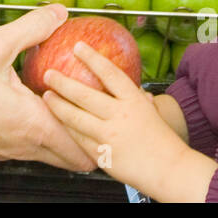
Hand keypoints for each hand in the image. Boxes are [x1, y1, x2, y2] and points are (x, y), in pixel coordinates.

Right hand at [0, 5, 95, 172]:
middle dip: (85, 138)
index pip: (82, 143)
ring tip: (66, 109)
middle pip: (70, 158)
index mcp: (33, 123)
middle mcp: (22, 144)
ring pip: (47, 154)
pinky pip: (25, 147)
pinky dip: (38, 135)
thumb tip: (56, 14)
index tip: (105, 113)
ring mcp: (5, 149)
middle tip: (93, 114)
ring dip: (61, 135)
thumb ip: (31, 28)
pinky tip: (31, 110)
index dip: (98, 130)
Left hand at [43, 42, 216, 200]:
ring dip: (58, 105)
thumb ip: (133, 96)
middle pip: (85, 95)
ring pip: (75, 118)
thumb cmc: (162, 140)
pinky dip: (66, 128)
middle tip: (49, 73)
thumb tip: (118, 82)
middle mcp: (120, 115)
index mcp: (134, 100)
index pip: (110, 73)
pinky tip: (57, 121)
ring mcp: (109, 136)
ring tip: (47, 96)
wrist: (170, 170)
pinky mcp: (102, 155)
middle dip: (63, 82)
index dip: (92, 58)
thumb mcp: (151, 111)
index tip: (78, 47)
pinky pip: (78, 139)